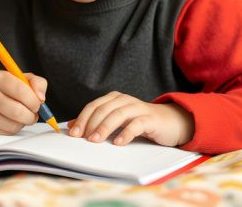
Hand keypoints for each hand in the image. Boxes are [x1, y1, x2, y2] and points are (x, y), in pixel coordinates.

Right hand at [0, 71, 47, 134]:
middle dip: (32, 116)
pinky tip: (9, 121)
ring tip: (21, 117)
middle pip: (19, 112)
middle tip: (33, 113)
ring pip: (14, 125)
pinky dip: (14, 129)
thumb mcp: (19, 79)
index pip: (22, 91)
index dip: (34, 101)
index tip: (37, 103)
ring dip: (23, 123)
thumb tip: (41, 98)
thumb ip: (36, 83)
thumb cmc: (2, 91)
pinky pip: (7, 133)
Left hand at [67, 91, 193, 146]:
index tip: (73, 133)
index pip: (94, 106)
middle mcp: (125, 100)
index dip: (82, 118)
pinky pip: (136, 124)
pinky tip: (118, 143)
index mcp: (114, 98)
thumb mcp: (117, 121)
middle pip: (103, 109)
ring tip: (95, 140)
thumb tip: (72, 127)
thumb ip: (96, 121)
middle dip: (90, 124)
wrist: (170, 122)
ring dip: (104, 128)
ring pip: (118, 115)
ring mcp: (138, 108)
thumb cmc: (140, 122)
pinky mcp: (150, 119)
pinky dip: (126, 133)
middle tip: (83, 138)